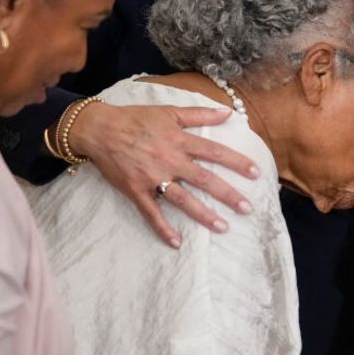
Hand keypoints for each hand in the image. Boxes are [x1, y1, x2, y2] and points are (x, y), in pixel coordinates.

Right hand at [69, 102, 259, 247]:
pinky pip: (151, 213)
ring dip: (203, 215)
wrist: (97, 128)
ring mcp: (152, 177)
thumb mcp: (168, 111)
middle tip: (247, 208)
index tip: (256, 173)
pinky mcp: (136, 190)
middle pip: (204, 179)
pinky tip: (176, 243)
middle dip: (228, 194)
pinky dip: (162, 228)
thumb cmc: (134, 118)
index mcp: (179, 141)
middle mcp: (169, 160)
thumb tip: (227, 112)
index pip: (214, 152)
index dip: (236, 162)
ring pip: (183, 199)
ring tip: (223, 227)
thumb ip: (199, 114)